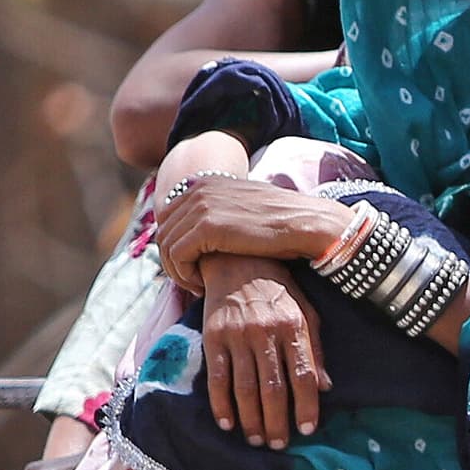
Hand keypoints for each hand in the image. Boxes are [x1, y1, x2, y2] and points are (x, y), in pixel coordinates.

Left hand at [154, 174, 357, 293]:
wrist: (306, 224)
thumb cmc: (282, 225)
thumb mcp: (243, 209)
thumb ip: (219, 212)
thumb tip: (203, 233)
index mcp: (205, 182)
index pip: (168, 217)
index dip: (175, 245)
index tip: (193, 266)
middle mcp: (198, 189)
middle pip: (164, 232)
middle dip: (173, 261)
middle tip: (193, 281)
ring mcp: (201, 206)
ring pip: (166, 246)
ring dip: (178, 272)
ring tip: (198, 286)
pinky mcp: (206, 228)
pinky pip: (177, 257)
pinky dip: (185, 276)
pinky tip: (203, 285)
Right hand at [202, 257, 328, 446]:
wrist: (236, 261)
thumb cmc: (277, 289)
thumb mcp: (305, 311)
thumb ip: (314, 348)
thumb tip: (326, 386)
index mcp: (293, 327)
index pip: (304, 375)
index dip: (307, 406)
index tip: (308, 429)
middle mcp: (265, 333)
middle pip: (274, 388)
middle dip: (277, 422)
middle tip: (279, 445)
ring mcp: (237, 336)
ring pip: (245, 388)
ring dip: (251, 420)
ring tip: (257, 440)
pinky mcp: (212, 338)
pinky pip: (217, 378)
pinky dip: (221, 404)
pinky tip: (228, 423)